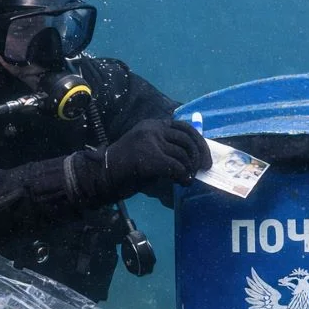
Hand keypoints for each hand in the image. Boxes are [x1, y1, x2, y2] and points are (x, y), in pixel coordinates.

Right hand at [71, 118, 210, 203]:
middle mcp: (153, 129)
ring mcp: (150, 141)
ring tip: (187, 179)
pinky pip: (175, 166)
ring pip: (182, 155)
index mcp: (153, 125)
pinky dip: (183, 176)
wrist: (103, 174)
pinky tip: (183, 183)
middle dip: (199, 156)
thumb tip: (195, 159)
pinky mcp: (149, 156)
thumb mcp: (149, 151)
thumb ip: (168, 149)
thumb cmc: (127, 167)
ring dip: (189, 170)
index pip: (184, 128)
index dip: (199, 143)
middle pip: (188, 139)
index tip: (205, 158)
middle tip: (202, 169)